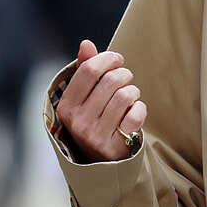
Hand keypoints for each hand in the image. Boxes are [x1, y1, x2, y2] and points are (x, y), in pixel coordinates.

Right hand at [54, 39, 146, 162]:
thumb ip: (84, 70)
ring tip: (131, 95)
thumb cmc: (93, 121)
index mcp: (66, 107)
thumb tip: (86, 43)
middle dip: (124, 74)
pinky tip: (135, 111)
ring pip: (124, 96)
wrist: (101, 162)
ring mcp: (96, 136)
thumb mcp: (82, 99)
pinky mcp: (115, 147)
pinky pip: (135, 115)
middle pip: (110, 81)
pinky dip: (140, 108)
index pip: (88, 70)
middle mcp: (78, 122)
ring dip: (133, 91)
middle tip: (126, 78)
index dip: (107, 59)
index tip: (117, 59)